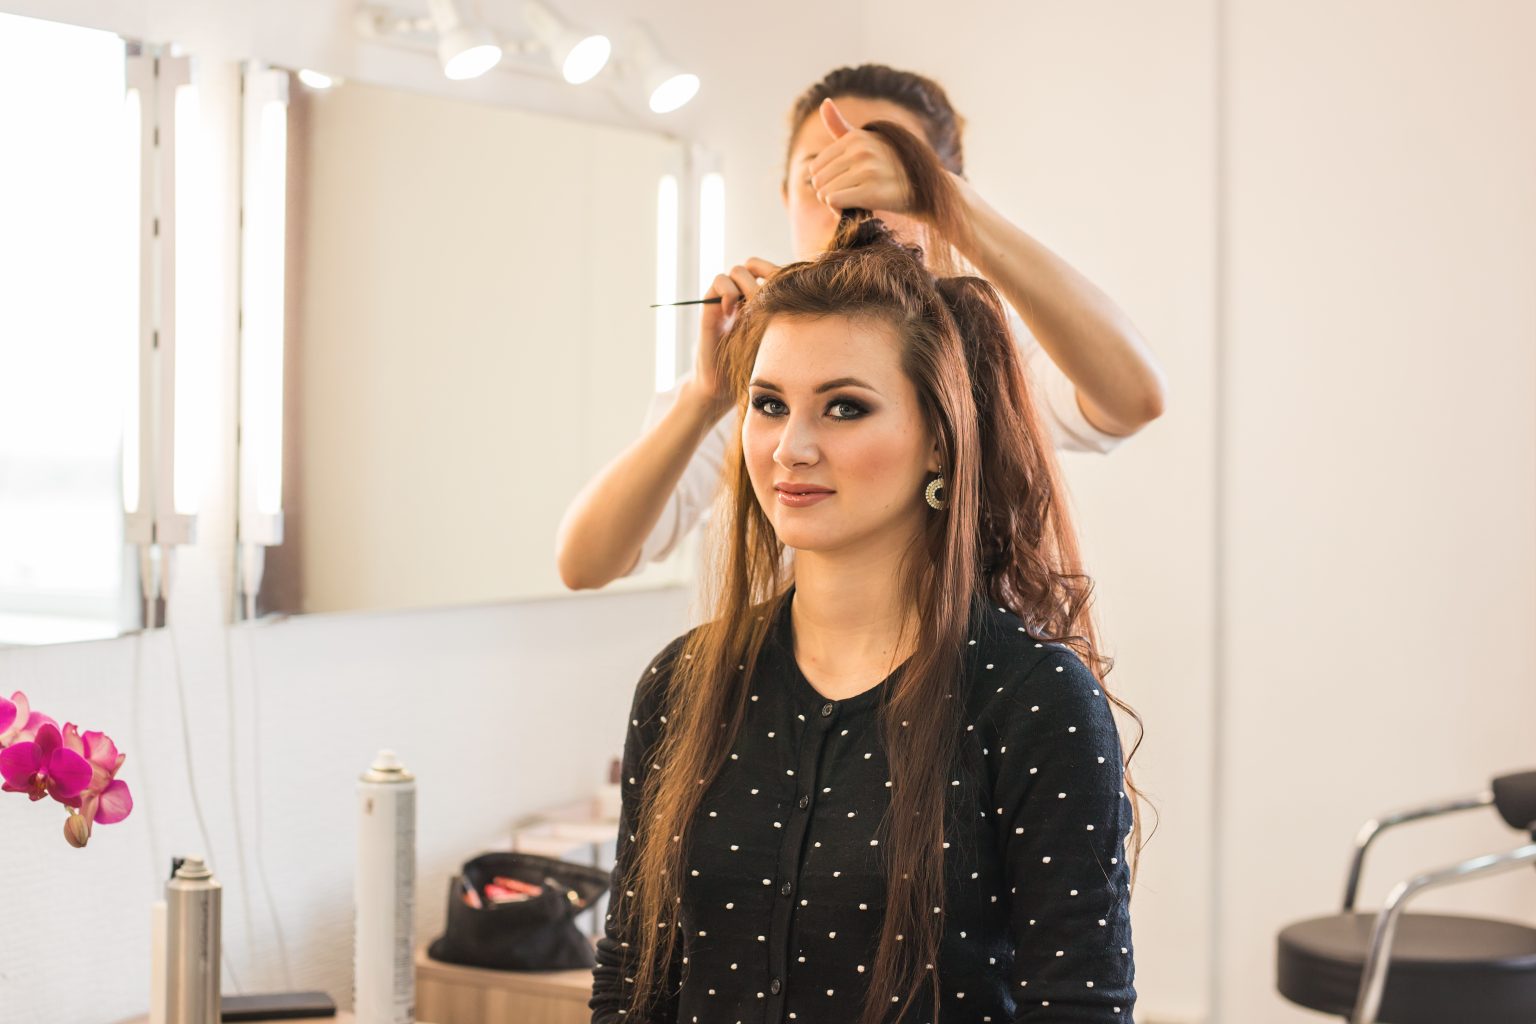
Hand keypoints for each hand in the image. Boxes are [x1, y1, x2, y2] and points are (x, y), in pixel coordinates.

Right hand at [680, 257, 779, 417]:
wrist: (723, 386)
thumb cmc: (754, 367)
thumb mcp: (778, 340)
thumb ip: (788, 319)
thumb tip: (818, 301)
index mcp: (763, 301)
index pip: (773, 270)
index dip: (780, 275)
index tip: (787, 294)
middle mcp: (745, 296)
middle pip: (756, 264)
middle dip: (763, 277)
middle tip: (767, 302)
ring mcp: (728, 300)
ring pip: (738, 270)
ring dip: (746, 285)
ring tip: (749, 310)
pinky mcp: (712, 306)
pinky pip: (719, 280)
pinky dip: (727, 291)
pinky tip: (732, 313)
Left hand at [805, 98, 913, 214]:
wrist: (921, 191)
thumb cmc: (888, 167)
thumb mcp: (866, 142)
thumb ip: (841, 127)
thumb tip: (824, 103)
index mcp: (855, 138)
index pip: (815, 167)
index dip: (826, 181)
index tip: (843, 185)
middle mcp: (861, 151)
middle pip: (818, 181)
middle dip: (829, 193)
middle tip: (849, 196)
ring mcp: (868, 170)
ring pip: (825, 193)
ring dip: (835, 205)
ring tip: (855, 203)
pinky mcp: (872, 192)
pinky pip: (834, 201)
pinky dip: (840, 212)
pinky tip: (855, 210)